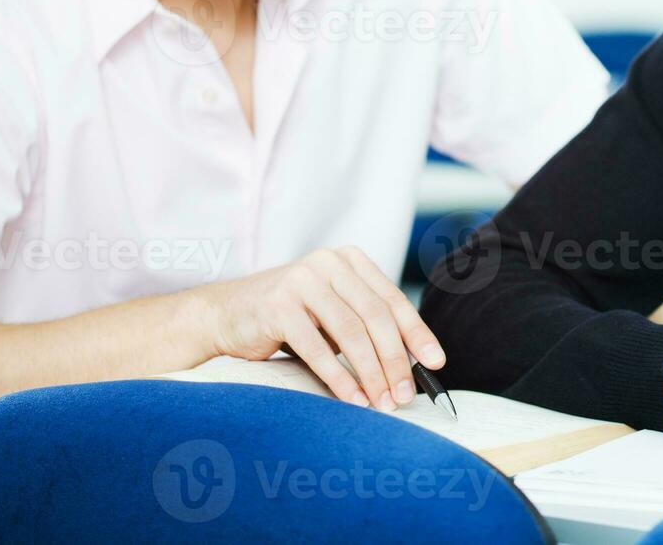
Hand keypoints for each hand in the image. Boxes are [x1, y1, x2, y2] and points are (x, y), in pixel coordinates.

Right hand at [203, 246, 445, 411]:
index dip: (417, 334)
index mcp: (349, 260)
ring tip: (383, 403)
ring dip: (371, 374)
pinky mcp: (279, 306)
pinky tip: (353, 399)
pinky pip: (318, 348)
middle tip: (405, 395)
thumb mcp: (332, 312)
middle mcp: (328, 263)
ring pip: (351, 333)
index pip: (392, 300)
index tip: (435, 363)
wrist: (226, 314)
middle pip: (376, 317)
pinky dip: (339, 378)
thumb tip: (411, 365)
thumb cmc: (289, 318)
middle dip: (395, 361)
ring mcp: (302, 281)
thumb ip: (365, 325)